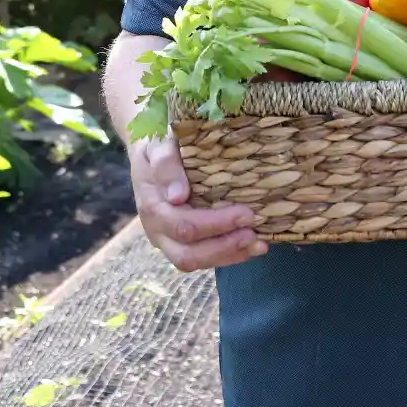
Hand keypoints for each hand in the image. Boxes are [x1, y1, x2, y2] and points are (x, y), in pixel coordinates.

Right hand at [130, 135, 267, 271]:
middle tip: (255, 234)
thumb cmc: (157, 145)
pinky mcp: (181, 244)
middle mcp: (157, 230)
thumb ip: (165, 164)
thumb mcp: (157, 145)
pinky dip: (228, 256)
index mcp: (152, 206)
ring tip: (259, 245)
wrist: (148, 154)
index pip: (183, 225)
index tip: (247, 213)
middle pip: (188, 254)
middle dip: (224, 246)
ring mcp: (167, 241)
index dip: (215, 224)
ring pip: (195, 262)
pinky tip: (251, 247)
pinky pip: (203, 259)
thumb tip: (177, 195)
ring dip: (229, 256)